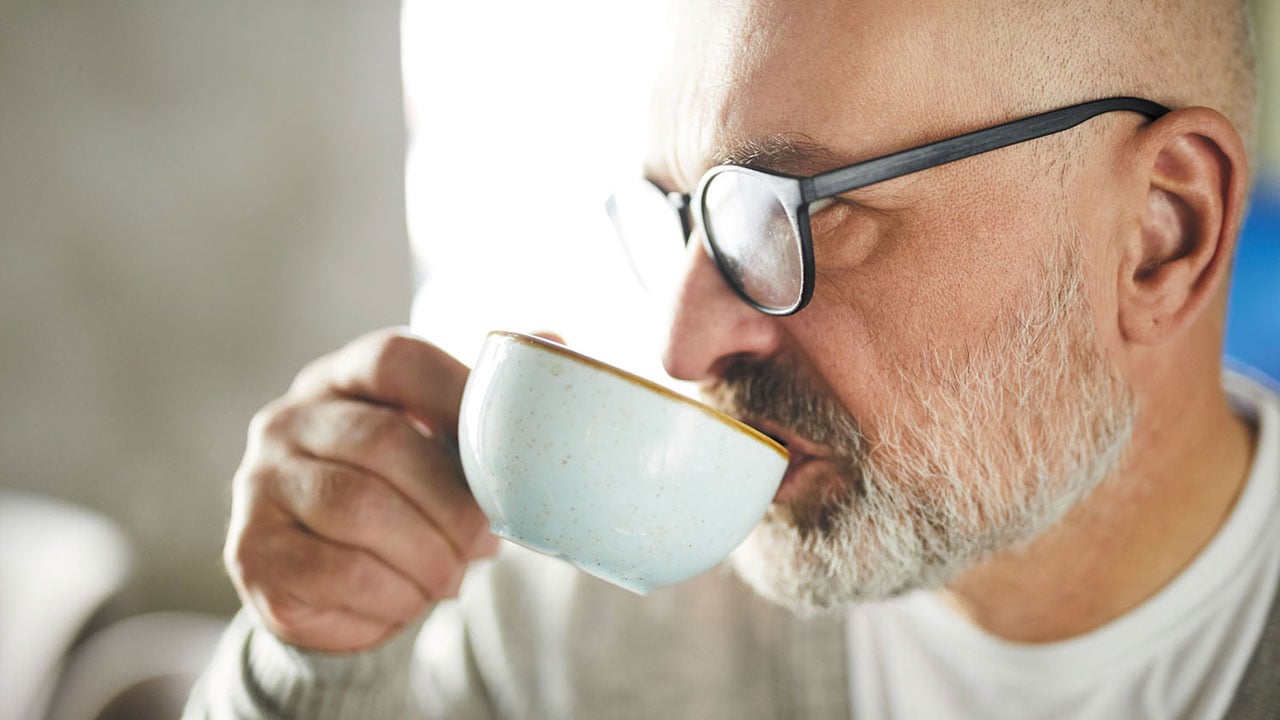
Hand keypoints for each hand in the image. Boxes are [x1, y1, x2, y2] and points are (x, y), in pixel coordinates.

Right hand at [223, 328, 498, 652]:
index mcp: (343, 378)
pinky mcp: (251, 552)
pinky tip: (410, 599)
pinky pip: (334, 571)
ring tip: (449, 575)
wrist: (335, 590)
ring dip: (424, 554)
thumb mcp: (444, 449)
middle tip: (484, 542)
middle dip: (450, 502)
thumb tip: (555, 343)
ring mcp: (260, 484)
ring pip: (357, 509)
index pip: (397, 358)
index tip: (504, 450)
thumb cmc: (405, 502)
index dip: (457, 393)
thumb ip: (489, 402)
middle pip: (382, 441)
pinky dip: (391, 596)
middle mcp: (289, 420)